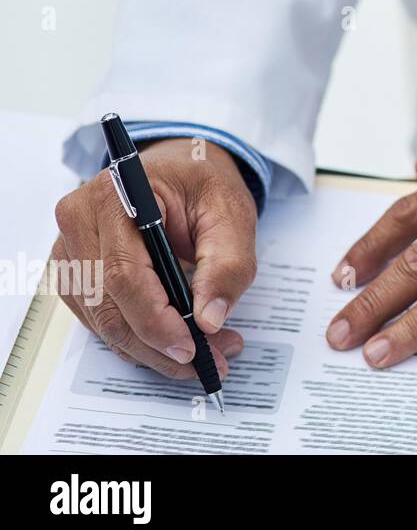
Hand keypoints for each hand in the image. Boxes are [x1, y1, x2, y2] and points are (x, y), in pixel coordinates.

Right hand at [52, 137, 255, 379]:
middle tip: (212, 360)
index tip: (193, 347)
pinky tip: (176, 340)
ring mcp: (70, 250)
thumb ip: (228, 264)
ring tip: (207, 351)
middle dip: (161, 345)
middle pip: (109, 306)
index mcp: (114, 196)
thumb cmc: (204, 184)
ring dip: (152, 349)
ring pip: (102, 322)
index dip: (156, 321)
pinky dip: (138, 339)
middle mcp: (79, 221)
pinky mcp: (75, 273)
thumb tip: (210, 319)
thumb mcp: (232, 214)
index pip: (123, 274)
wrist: (183, 169)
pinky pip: (100, 320)